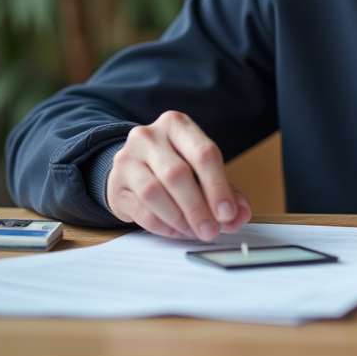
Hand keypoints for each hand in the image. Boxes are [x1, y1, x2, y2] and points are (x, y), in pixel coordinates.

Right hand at [106, 110, 251, 241]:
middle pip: (178, 174)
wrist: (132, 167)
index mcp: (177, 125)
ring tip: (193, 231)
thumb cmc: (173, 165)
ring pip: (154, 192)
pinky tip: (176, 230)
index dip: (218, 187)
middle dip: (198, 208)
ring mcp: (128, 158)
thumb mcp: (202, 170)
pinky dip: (162, 225)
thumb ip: (226, 191)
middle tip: (211, 230)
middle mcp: (149, 136)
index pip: (203, 153)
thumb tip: (239, 215)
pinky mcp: (116, 184)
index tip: (227, 213)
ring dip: (179, 217)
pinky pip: (141, 210)